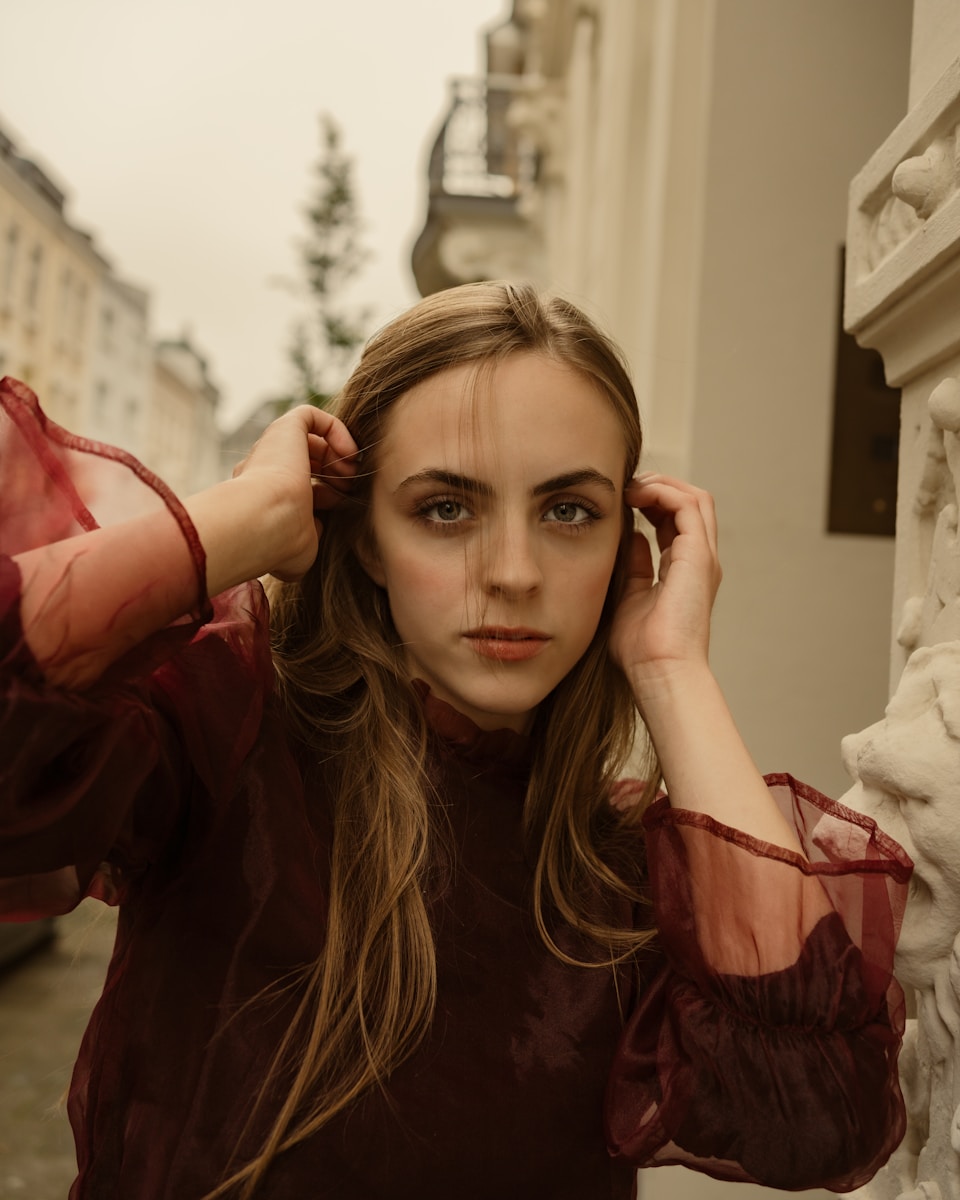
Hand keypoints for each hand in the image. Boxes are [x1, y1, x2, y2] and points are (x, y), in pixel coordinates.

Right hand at [231, 404, 358, 580]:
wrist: (265, 521)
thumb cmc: (282, 542)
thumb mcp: (303, 549)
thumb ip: (310, 536)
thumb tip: (317, 527)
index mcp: (266, 497)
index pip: (300, 488)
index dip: (327, 495)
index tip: (338, 507)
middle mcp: (265, 470)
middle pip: (308, 463)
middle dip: (334, 475)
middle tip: (348, 489)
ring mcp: (272, 448)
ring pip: (310, 440)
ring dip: (338, 455)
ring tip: (349, 474)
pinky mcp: (284, 428)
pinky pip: (312, 416)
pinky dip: (337, 430)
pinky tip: (348, 453)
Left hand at [608, 474, 721, 694]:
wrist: (659, 672)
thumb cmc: (641, 650)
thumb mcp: (631, 598)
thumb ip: (634, 567)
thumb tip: (630, 538)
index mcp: (685, 571)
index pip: (675, 521)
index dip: (650, 502)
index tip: (620, 500)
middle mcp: (699, 561)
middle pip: (690, 503)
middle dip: (659, 486)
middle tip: (626, 486)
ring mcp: (702, 558)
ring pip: (694, 498)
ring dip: (662, 484)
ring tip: (631, 486)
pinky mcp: (698, 557)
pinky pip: (688, 506)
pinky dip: (663, 492)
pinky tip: (636, 495)